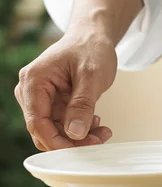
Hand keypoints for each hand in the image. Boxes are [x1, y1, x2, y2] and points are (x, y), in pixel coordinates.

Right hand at [14, 31, 116, 150]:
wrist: (94, 37)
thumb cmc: (90, 48)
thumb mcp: (91, 76)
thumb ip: (83, 104)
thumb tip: (75, 133)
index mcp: (33, 81)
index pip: (37, 122)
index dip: (56, 141)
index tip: (80, 149)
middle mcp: (31, 91)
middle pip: (44, 130)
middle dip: (71, 141)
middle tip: (100, 139)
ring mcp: (42, 98)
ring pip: (55, 131)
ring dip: (79, 136)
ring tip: (104, 131)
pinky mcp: (54, 103)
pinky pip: (63, 125)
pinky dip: (81, 128)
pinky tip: (98, 124)